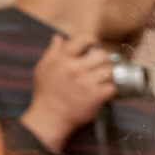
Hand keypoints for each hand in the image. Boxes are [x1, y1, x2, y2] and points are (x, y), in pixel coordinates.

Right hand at [22, 33, 116, 151]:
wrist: (50, 117)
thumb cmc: (45, 93)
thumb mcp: (42, 68)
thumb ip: (52, 51)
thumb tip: (59, 37)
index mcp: (63, 59)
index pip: (83, 39)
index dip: (92, 41)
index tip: (93, 47)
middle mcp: (76, 68)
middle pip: (103, 55)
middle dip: (104, 59)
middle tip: (100, 65)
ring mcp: (87, 82)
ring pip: (109, 71)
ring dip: (108, 75)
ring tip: (102, 79)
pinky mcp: (95, 96)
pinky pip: (112, 87)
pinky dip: (110, 90)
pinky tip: (103, 91)